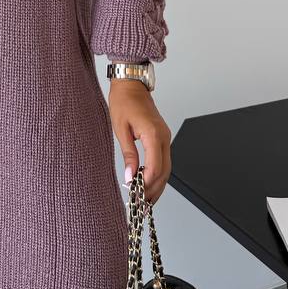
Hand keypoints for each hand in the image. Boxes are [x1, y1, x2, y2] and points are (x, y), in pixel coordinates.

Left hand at [108, 80, 171, 204]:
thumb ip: (128, 154)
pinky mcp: (162, 137)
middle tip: (142, 204)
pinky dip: (158, 174)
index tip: (137, 194)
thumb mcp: (120, 128)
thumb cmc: (123, 101)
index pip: (155, 166)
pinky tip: (148, 183)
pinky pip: (164, 160)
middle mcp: (163, 136)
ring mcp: (165, 137)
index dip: (147, 183)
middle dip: (154, 190)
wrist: (131, 84)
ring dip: (157, 185)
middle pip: (164, 171)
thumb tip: (131, 176)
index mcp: (153, 133)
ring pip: (166, 168)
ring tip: (145, 200)